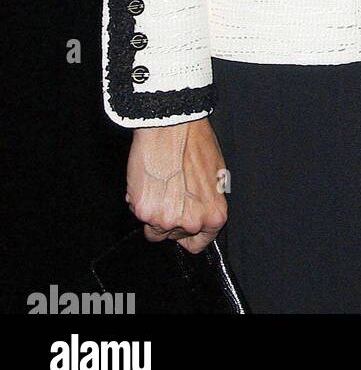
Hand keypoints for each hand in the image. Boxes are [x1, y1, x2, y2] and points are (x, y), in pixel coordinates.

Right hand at [126, 118, 228, 253]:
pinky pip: (137, 212)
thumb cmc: (196, 143)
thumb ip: (206, 202)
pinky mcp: (145, 211)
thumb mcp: (214, 176)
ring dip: (153, 211)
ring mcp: (167, 219)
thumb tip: (197, 212)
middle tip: (170, 192)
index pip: (199, 243)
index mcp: (214, 214)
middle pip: (174, 235)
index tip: (182, 228)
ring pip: (153, 226)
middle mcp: (192, 222)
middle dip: (170, 218)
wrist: (173, 126)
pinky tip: (148, 179)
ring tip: (159, 183)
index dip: (189, 235)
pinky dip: (139, 199)